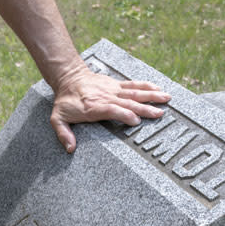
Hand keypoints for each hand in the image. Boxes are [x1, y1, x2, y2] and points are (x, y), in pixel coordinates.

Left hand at [50, 67, 170, 152]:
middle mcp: (106, 97)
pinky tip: (158, 89)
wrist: (68, 77)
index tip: (136, 121)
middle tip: (160, 114)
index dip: (124, 114)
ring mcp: (113, 90)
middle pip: (128, 102)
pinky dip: (146, 86)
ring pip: (134, 92)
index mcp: (94, 107)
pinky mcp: (116, 84)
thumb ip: (63, 133)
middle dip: (145, 108)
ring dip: (151, 96)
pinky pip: (133, 85)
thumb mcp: (57, 118)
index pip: (112, 110)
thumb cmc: (65, 100)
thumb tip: (70, 149)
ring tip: (167, 98)